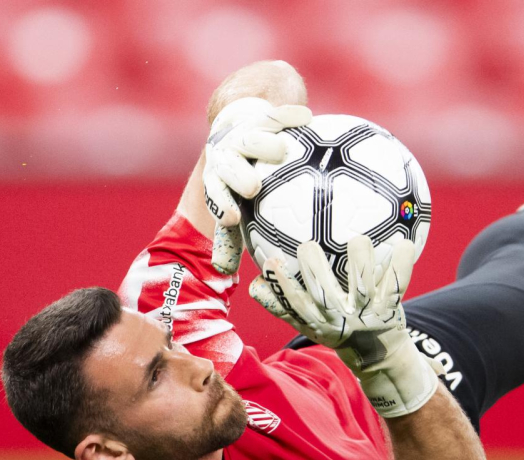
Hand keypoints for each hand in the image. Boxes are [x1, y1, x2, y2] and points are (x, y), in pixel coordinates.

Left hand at [204, 97, 311, 274]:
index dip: (221, 204)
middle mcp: (227, 156)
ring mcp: (243, 133)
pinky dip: (289, 115)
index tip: (232, 217)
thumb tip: (244, 282)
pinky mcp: (260, 114)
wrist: (241, 123)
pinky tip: (307, 118)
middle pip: (227, 163)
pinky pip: (275, 113)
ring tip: (282, 150)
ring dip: (262, 144)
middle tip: (254, 188)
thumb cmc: (248, 180)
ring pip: (249, 137)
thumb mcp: (241, 206)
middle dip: (237, 175)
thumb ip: (240, 237)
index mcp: (220, 181)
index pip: (216, 193)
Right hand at [250, 237, 438, 416]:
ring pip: (362, 286)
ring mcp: (367, 314)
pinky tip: (404, 243)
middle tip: (307, 246)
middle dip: (314, 269)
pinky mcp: (391, 308)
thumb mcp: (308, 326)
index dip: (282, 284)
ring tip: (357, 240)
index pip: (296, 304)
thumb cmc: (338, 330)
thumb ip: (282, 307)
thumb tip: (254, 285)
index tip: (271, 260)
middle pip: (325, 296)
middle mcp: (342, 318)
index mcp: (319, 322)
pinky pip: (398, 283)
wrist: (379, 355)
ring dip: (360, 261)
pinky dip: (401, 263)